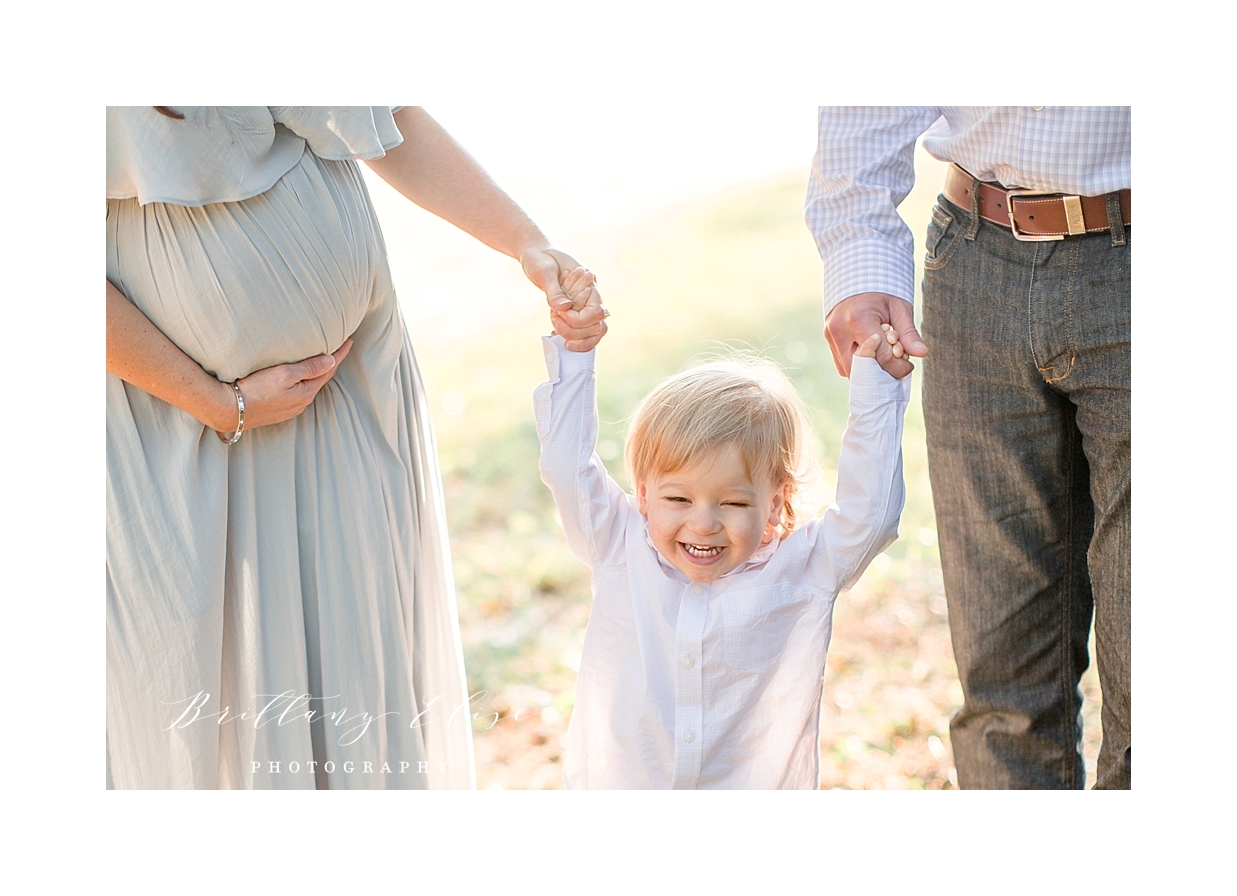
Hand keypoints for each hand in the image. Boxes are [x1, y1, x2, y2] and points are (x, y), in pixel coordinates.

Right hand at [217, 339, 353, 432]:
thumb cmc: (255, 389)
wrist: (229, 410)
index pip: (329, 369)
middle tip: (338, 347)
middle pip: (321, 378)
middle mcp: (301, 402)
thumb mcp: (284, 374)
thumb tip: (332, 359)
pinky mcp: (278, 410)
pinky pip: (298, 392)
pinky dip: (304, 381)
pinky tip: (299, 377)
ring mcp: (290, 408)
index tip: (349, 340)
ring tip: (321, 359)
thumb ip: (309, 367)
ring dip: (317, 372)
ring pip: (309, 386)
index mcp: (306, 392)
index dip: (339, 354)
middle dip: (330, 363)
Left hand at [520, 247, 608, 350]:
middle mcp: (591, 298)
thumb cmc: (541, 258)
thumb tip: (563, 308)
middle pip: (597, 327)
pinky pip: (581, 332)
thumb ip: (554, 290)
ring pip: (593, 332)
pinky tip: (554, 334)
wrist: (536, 254)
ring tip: (555, 331)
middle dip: (575, 331)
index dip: (578, 319)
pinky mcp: (575, 312)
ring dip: (575, 338)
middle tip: (554, 321)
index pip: (597, 312)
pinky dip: (570, 337)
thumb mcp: (544, 271)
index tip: (558, 313)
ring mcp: (584, 306)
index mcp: (590, 284)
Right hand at [824, 292, 926, 377]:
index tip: (908, 365)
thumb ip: (909, 333)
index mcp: (859, 319)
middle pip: (861, 369)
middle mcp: (839, 329)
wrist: (857, 276)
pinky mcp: (828, 338)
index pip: (879, 357)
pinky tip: (871, 357)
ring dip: (868, 372)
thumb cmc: (882, 292)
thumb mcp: (899, 308)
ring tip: (884, 359)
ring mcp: (830, 335)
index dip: (898, 367)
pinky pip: (842, 364)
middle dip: (881, 374)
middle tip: (896, 366)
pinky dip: (858, 367)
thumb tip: (922, 353)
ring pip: (849, 370)